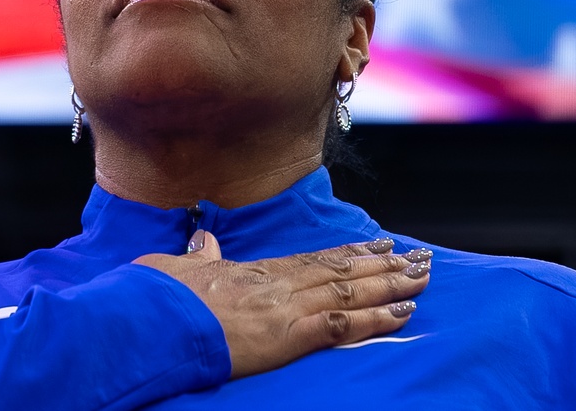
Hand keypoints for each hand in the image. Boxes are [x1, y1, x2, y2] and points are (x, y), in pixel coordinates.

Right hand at [134, 232, 429, 378]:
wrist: (153, 319)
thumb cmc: (161, 297)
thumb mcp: (179, 268)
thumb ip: (200, 255)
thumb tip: (202, 239)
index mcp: (256, 271)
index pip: (315, 260)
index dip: (351, 254)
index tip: (379, 246)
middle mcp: (278, 284)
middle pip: (342, 272)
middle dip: (385, 267)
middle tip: (419, 259)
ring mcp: (285, 308)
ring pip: (351, 292)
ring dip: (391, 286)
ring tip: (423, 278)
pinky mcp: (287, 335)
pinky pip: (341, 326)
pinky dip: (375, 320)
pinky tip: (402, 314)